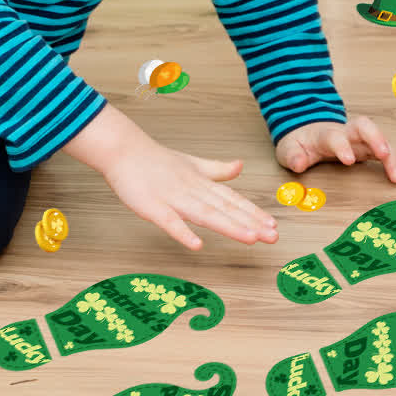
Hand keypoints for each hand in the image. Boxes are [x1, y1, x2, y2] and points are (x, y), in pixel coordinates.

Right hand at [100, 134, 278, 251]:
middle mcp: (191, 189)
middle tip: (272, 236)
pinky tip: (196, 245)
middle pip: (224, 207)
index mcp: (201, 181)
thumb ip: (216, 169)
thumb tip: (240, 166)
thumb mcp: (191, 163)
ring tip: (250, 238)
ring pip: (205, 213)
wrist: (122, 149)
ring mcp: (172, 198)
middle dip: (249, 222)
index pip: (231, 198)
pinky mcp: (151, 206)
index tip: (272, 224)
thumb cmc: (154, 159)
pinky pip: (169, 221)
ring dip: (229, 226)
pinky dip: (183, 233)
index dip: (253, 212)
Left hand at [275, 116, 395, 182]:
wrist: (305, 133)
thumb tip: (298, 164)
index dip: (342, 146)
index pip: (334, 136)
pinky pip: (384, 151)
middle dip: (376, 138)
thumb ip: (292, 156)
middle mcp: (344, 132)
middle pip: (364, 126)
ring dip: (390, 154)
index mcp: (323, 134)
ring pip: (379, 137)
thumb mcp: (288, 150)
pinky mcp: (367, 147)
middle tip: (384, 155)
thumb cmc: (299, 144)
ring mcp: (358, 139)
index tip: (348, 160)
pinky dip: (392, 162)